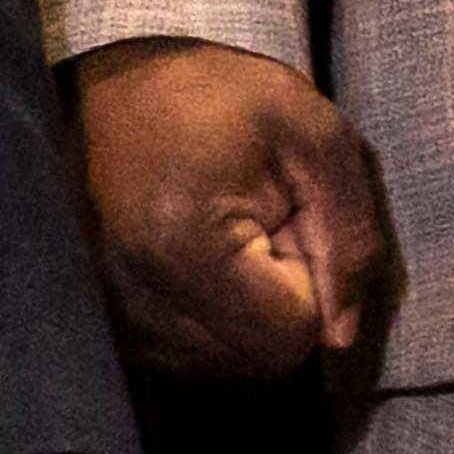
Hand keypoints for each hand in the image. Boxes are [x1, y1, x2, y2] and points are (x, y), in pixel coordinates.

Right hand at [71, 37, 392, 379]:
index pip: (290, 335)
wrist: (110, 88)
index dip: (313, 277)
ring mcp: (112, 324)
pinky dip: (213, 319)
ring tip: (226, 236)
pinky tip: (199, 259)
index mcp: (183, 251)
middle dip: (282, 301)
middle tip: (261, 223)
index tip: (288, 215)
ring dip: (248, 312)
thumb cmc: (215, 96)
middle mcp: (135, 306)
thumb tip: (343, 335)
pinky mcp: (106, 329)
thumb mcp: (309, 131)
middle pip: (259, 361)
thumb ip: (348, 230)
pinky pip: (188, 359)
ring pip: (226, 365)